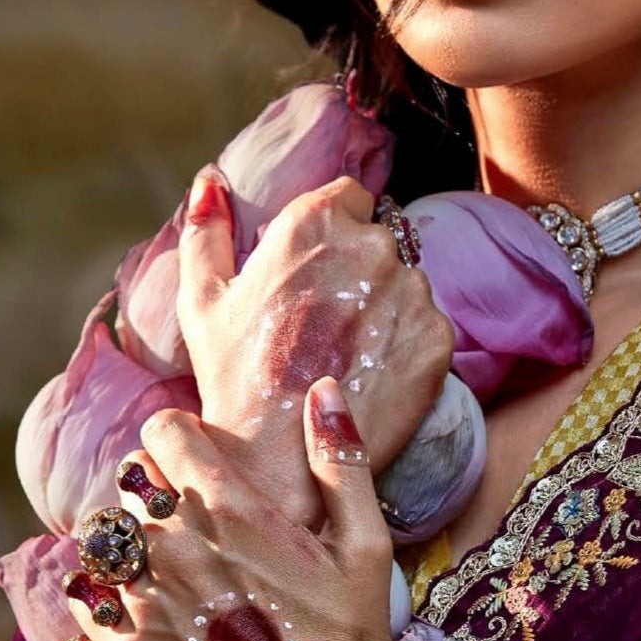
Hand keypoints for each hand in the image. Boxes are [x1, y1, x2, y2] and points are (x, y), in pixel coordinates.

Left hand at [68, 380, 405, 640]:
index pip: (163, 433)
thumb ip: (340, 459)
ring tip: (164, 566)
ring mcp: (145, 599)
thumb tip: (325, 388)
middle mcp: (176, 545)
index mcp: (231, 507)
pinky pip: (85, 594)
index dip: (181, 441)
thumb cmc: (352, 633)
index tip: (199, 461)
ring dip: (129, 542)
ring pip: (105, 537)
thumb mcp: (365, 542)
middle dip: (158, 492)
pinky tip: (137, 603)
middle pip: (132, 483)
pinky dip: (102, 591)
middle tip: (191, 523)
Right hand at [178, 169, 452, 526]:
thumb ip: (207, 229)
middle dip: (358, 270)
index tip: (318, 269)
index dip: (334, 229)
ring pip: (406, 283)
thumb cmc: (233, 377)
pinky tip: (372, 373)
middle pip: (380, 240)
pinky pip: (427, 325)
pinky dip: (406, 344)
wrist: (280, 460)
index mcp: (316, 223)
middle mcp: (373, 246)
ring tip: (347, 352)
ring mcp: (410, 292)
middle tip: (326, 321)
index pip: (351, 195)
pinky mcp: (437, 338)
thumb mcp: (202, 299)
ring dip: (385, 306)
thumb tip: (212, 179)